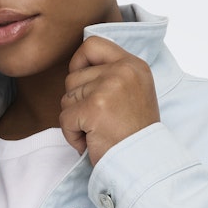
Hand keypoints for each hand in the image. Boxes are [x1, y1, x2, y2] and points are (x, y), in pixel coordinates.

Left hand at [60, 36, 159, 164]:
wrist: (143, 164)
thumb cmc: (134, 136)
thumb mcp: (134, 93)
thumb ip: (112, 76)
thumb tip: (79, 67)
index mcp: (134, 65)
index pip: (92, 44)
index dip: (79, 62)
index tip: (83, 83)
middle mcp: (123, 70)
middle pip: (73, 77)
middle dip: (78, 103)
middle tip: (99, 122)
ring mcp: (108, 87)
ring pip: (66, 98)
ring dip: (75, 121)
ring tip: (98, 133)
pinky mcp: (94, 108)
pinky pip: (64, 118)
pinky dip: (72, 136)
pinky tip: (92, 142)